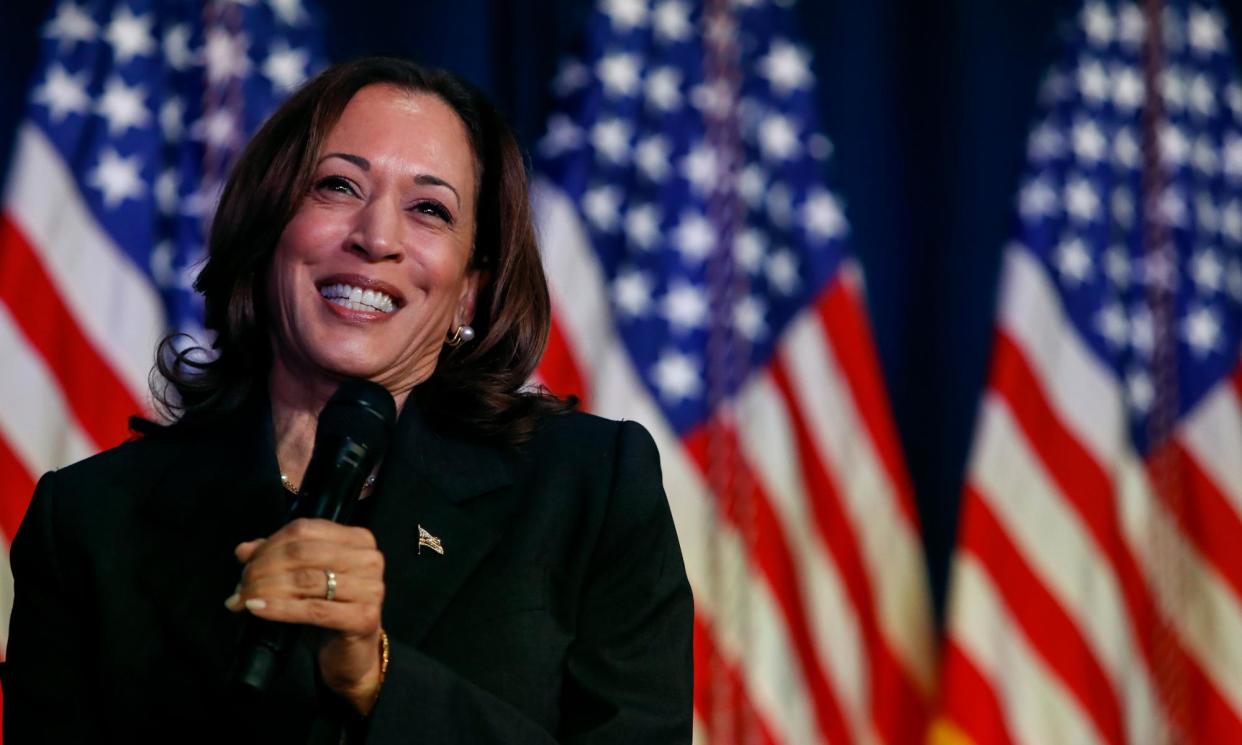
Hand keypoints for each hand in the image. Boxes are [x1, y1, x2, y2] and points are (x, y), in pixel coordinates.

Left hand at [226, 518, 385, 713]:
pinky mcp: (364, 617)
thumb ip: (278, 559)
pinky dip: (280, 608)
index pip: (304, 530)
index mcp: (358, 540)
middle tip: (241, 586)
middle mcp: (369, 559)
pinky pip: (313, 610)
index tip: (245, 564)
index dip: (269, 545)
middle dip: (263, 568)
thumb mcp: (304, 580)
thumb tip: (244, 550)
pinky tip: (257, 608)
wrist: (352, 655)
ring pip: (306, 580)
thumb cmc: (330, 612)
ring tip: (243, 600)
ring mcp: (371, 588)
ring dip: (266, 589)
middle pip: (303, 553)